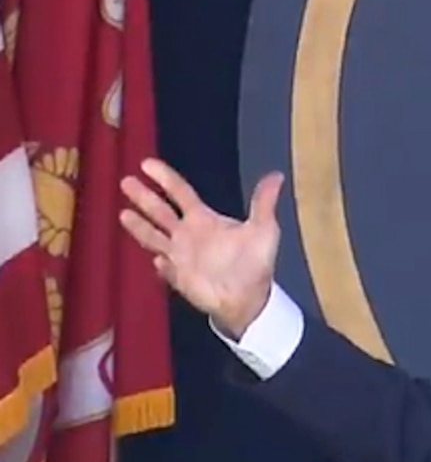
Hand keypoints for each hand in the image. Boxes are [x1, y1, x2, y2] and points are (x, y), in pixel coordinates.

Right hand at [119, 157, 283, 338]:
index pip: (179, 192)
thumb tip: (277, 175)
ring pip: (153, 237)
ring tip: (122, 213)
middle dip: (143, 197)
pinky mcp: (179, 277)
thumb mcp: (264, 230)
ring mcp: (180, 256)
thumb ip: (264, 203)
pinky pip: (165, 268)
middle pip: (159, 211)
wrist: (250, 298)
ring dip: (139, 226)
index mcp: (204, 219)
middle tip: (125, 181)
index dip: (164, 178)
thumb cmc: (255, 262)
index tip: (146, 164)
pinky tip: (155, 261)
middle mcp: (187, 234)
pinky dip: (161, 265)